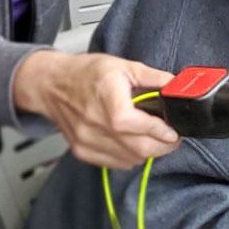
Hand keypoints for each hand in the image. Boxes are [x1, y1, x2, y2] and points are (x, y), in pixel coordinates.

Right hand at [13, 50, 179, 169]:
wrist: (51, 85)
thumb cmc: (85, 73)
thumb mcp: (122, 65)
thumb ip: (153, 77)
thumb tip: (177, 86)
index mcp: (105, 98)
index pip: (135, 124)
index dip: (159, 131)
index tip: (173, 131)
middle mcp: (93, 123)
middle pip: (137, 147)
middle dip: (162, 146)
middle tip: (172, 137)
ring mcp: (86, 140)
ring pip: (130, 159)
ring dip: (148, 152)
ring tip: (154, 138)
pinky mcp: (82, 151)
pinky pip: (116, 163)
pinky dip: (131, 157)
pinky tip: (134, 143)